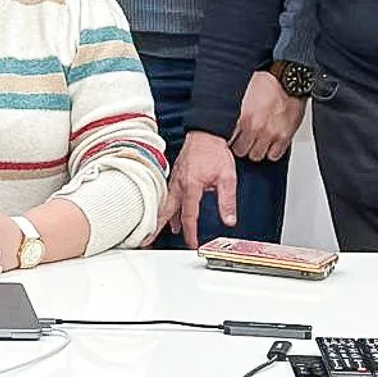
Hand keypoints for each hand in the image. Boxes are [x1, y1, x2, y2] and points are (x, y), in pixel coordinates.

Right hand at [157, 130, 237, 247]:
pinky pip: (167, 194)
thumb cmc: (215, 151)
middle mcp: (179, 184)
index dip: (190, 233)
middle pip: (166, 211)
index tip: (192, 244)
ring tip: (157, 229)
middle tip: (148, 239)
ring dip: (161, 217)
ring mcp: (174, 179)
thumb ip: (227, 201)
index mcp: (191, 186)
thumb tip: (229, 220)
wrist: (206, 132)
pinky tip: (168, 210)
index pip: (189, 216)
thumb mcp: (227, 177)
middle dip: (157, 227)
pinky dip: (165, 205)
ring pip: (165, 203)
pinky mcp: (174, 174)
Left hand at [228, 69, 304, 161]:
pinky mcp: (286, 136)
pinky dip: (271, 152)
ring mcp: (272, 134)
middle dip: (242, 147)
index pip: (230, 140)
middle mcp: (257, 128)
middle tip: (243, 141)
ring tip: (256, 143)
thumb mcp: (244, 95)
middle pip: (242, 152)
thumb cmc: (268, 82)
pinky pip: (275, 155)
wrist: (289, 80)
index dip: (229, 140)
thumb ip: (237, 112)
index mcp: (244, 117)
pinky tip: (269, 144)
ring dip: (256, 150)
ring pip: (258, 156)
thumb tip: (228, 121)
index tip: (231, 139)